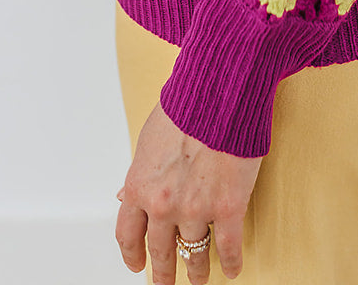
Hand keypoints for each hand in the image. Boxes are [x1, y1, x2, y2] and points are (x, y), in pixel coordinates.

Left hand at [114, 100, 261, 282]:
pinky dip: (230, 263)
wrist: (218, 92)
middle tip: (166, 283)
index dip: (132, 255)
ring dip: (197, 270)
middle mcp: (163, 205)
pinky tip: (232, 269)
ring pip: (194, 254)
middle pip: (160, 251)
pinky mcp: (229, 207)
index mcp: (140, 187)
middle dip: (163, 272)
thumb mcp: (148, 141)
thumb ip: (139, 174)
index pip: (128, 235)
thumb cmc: (185, 107)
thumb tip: (125, 198)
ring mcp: (196, 210)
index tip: (137, 265)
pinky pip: (228, 247)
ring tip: (200, 278)